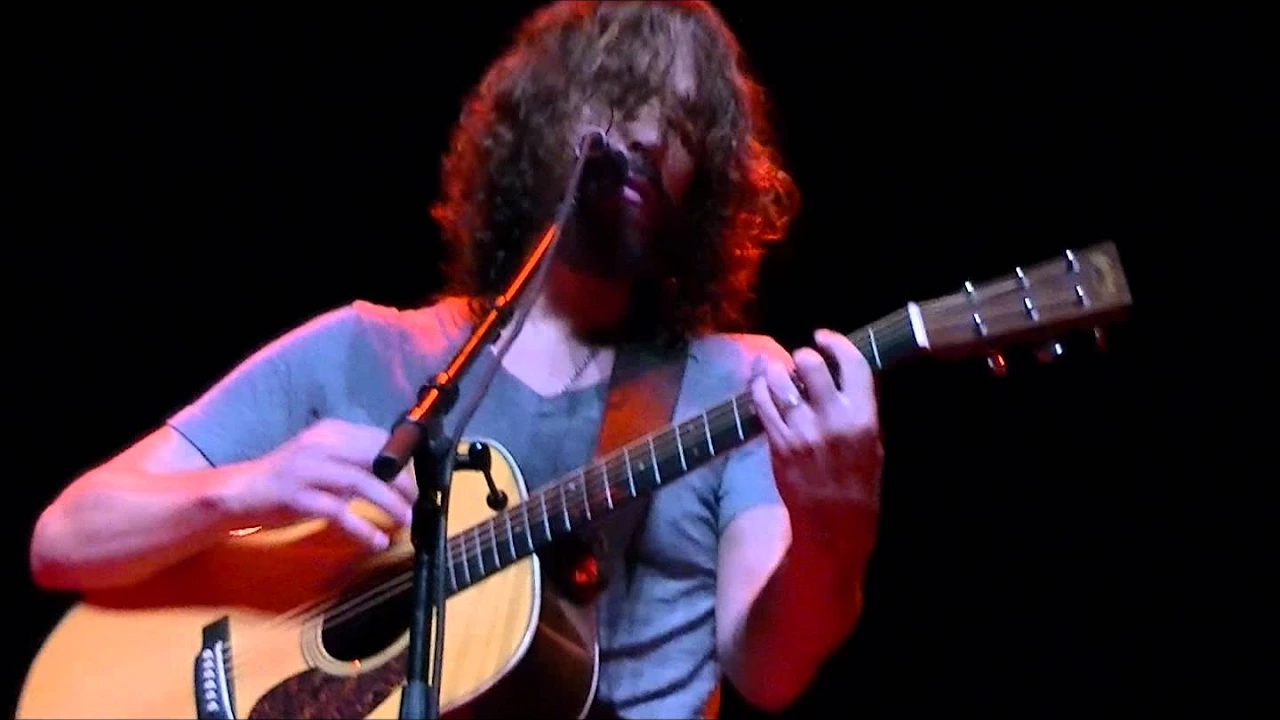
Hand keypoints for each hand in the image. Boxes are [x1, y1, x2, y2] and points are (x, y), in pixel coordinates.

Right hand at [223, 418, 415, 550]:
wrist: (238, 492)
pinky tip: (377, 540)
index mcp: (330, 432)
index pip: (377, 439)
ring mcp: (307, 468)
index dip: (401, 460)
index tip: (417, 480)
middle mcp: (321, 444)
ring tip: (406, 520)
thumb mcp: (323, 463)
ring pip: (361, 482)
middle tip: (416, 502)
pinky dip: (362, 528)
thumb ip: (353, 466)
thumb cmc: (286, 480)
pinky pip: (338, 512)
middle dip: (402, 481)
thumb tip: (394, 479)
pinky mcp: (296, 496)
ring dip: (389, 503)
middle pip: (374, 458)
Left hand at [750, 330, 882, 552]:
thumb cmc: (859, 484)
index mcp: (863, 417)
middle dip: (802, 356)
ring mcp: (801, 432)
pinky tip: (761, 385)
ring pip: (779, 381)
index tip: (824, 336)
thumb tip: (841, 372)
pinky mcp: (777, 444)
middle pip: (810, 365)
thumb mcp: (873, 443)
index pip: (851, 364)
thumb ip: (859, 407)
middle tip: (800, 361)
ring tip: (775, 368)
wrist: (834, 528)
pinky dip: (758, 388)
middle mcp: (831, 420)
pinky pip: (761, 405)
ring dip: (775, 369)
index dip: (836, 342)